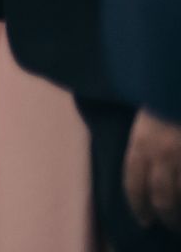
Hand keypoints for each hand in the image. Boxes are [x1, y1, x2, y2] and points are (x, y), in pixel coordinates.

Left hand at [126, 110, 180, 232]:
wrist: (176, 85)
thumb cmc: (160, 99)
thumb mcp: (143, 122)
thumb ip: (143, 147)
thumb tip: (141, 174)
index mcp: (141, 144)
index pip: (134, 183)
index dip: (138, 206)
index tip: (144, 221)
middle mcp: (162, 154)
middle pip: (161, 197)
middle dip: (165, 216)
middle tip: (168, 226)